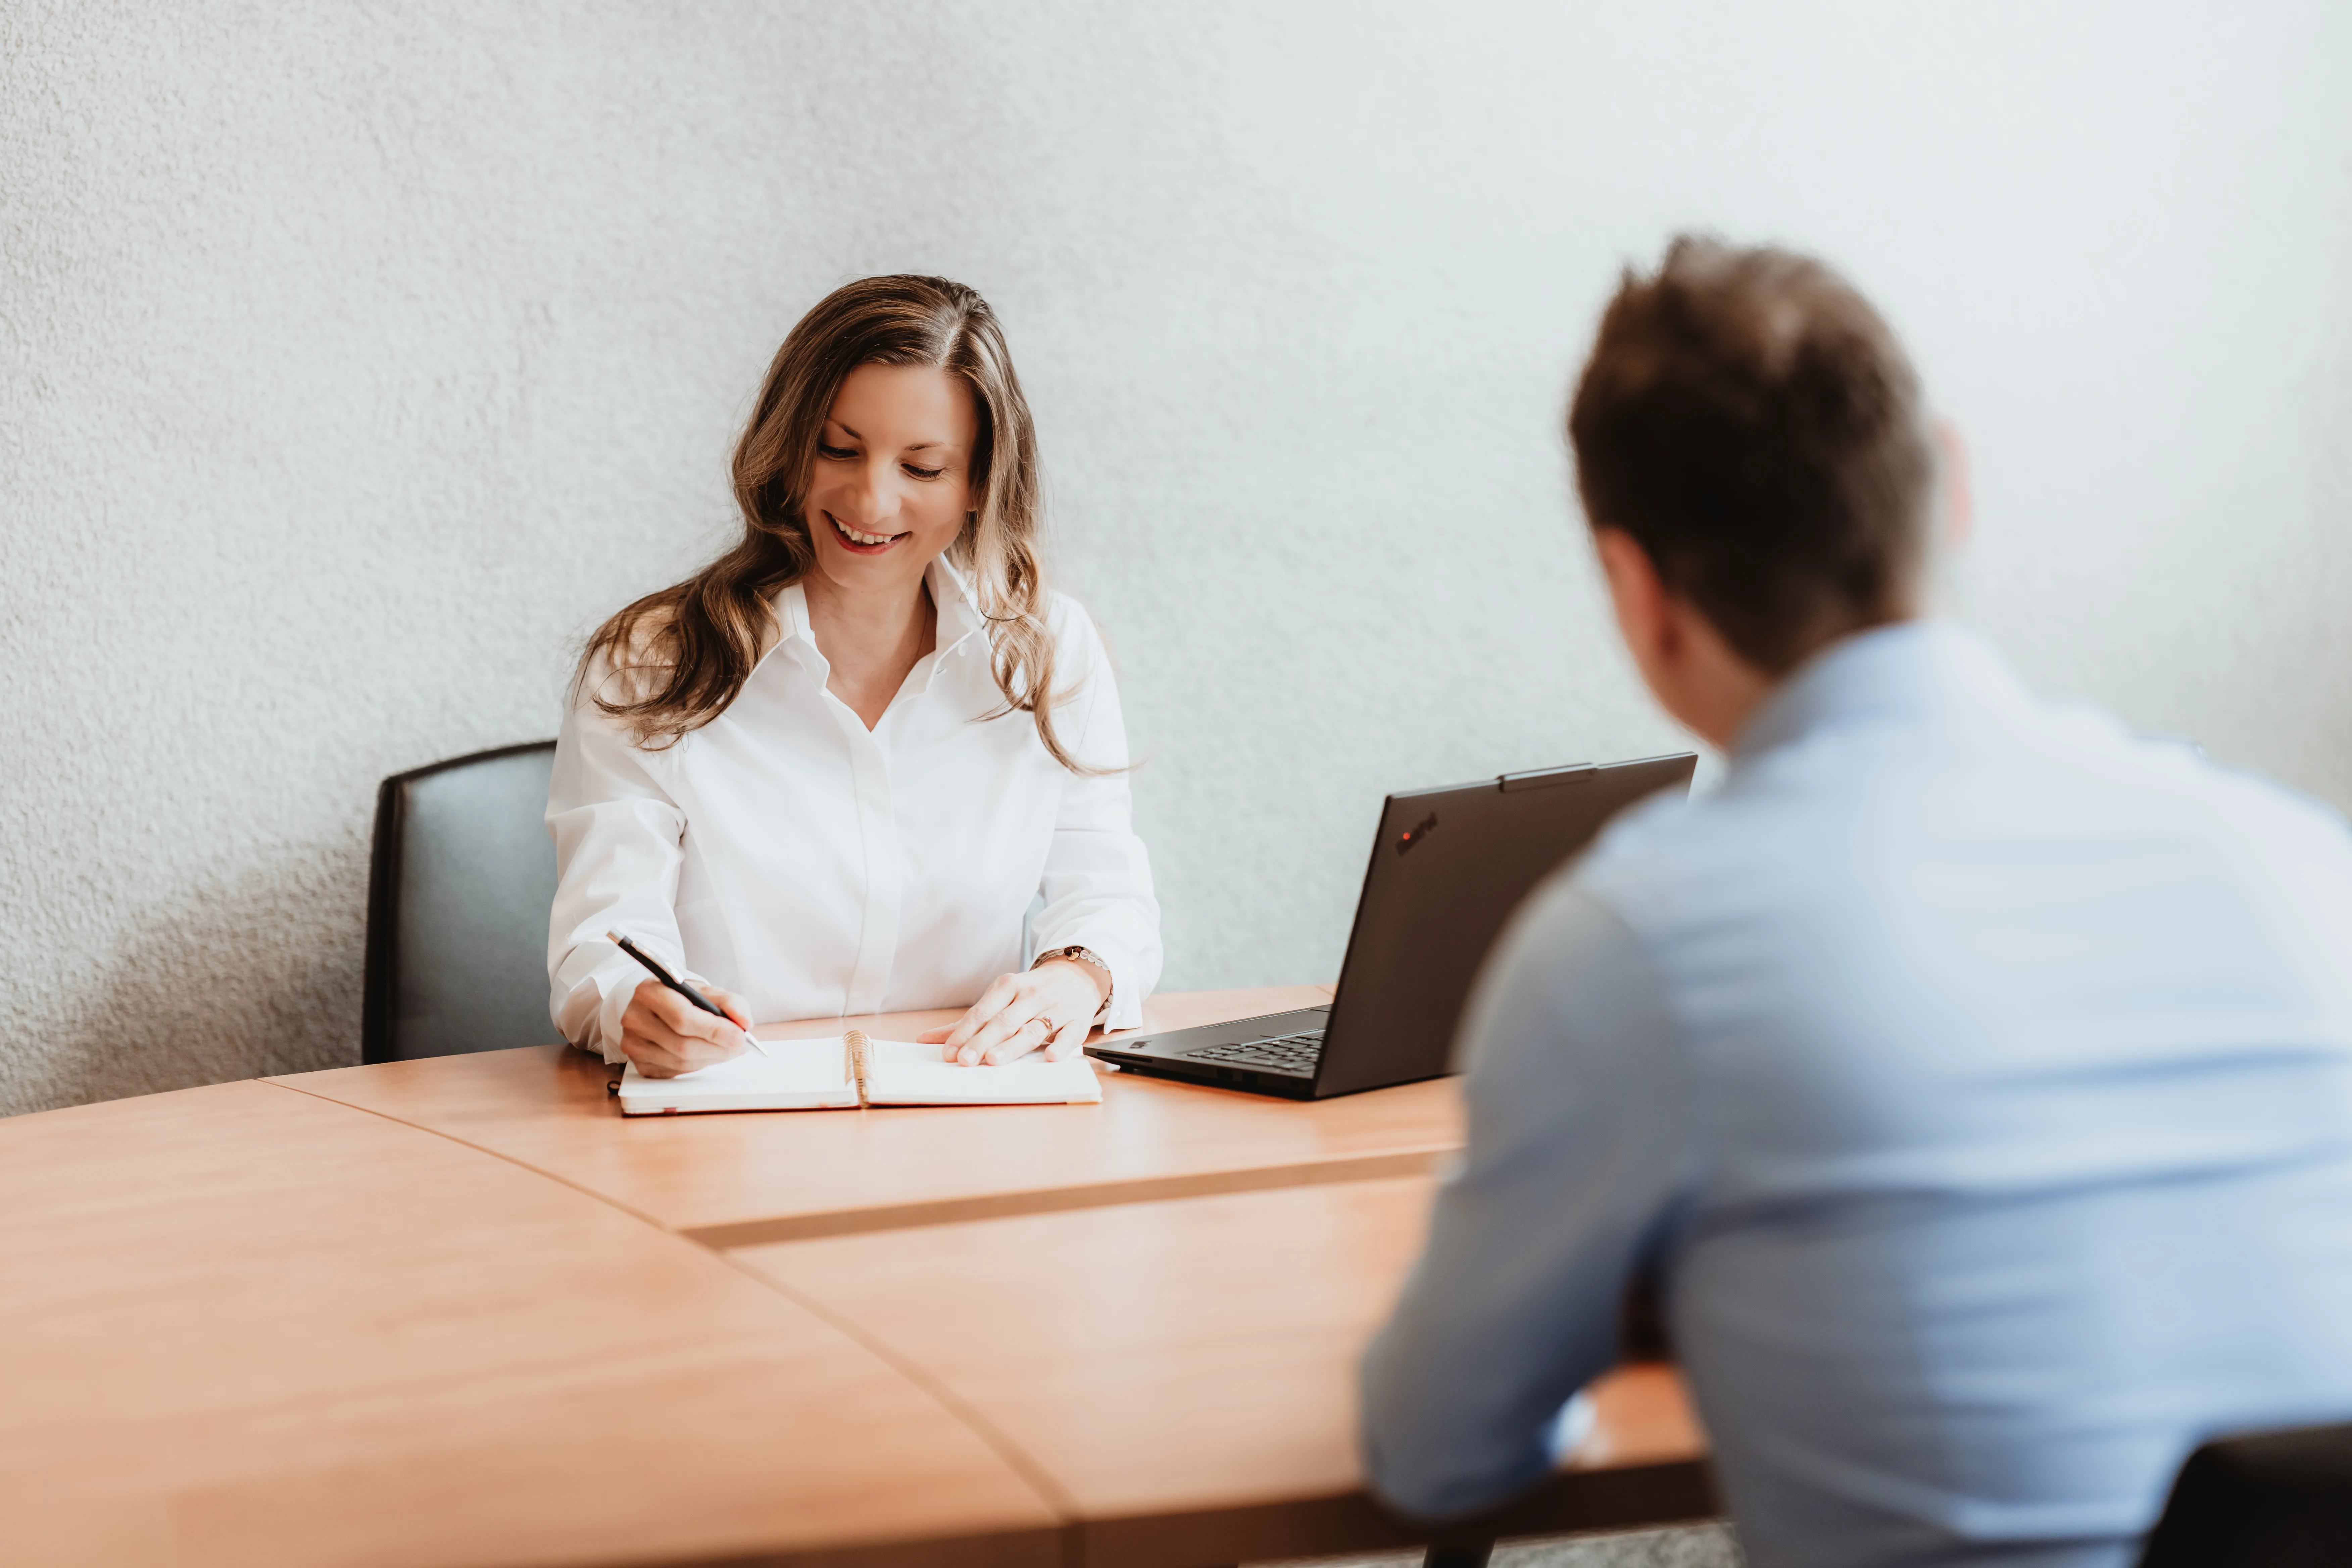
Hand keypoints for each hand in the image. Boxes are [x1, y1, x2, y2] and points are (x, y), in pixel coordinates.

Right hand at [619, 980, 755, 1078]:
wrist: (659, 1007)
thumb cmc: (684, 998)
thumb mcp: (707, 991)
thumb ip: (730, 1003)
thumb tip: (745, 1023)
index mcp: (649, 991)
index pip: (682, 1017)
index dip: (714, 1030)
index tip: (739, 1035)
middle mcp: (634, 1017)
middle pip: (682, 1044)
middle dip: (718, 1048)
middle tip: (739, 1046)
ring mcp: (632, 1043)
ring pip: (680, 1062)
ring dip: (710, 1059)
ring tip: (725, 1049)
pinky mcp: (638, 1063)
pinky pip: (674, 1072)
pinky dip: (696, 1066)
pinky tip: (705, 1055)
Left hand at [918, 959, 1107, 1065]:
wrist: (1078, 976)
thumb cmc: (1031, 993)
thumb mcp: (1000, 998)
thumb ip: (966, 1022)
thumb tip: (925, 1039)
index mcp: (1008, 986)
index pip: (982, 1011)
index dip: (964, 1033)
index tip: (948, 1053)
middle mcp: (1031, 995)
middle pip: (1004, 1021)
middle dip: (982, 1041)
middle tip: (965, 1061)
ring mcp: (1056, 1007)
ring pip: (1032, 1028)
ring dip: (1013, 1045)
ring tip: (994, 1060)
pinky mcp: (1077, 1020)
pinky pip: (1069, 1034)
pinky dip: (1061, 1045)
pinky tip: (1050, 1057)